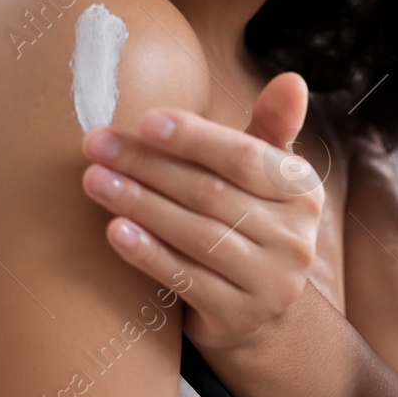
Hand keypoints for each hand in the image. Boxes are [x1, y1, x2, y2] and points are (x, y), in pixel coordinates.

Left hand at [79, 72, 325, 351]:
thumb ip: (270, 127)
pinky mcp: (238, 317)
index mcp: (303, 191)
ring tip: (94, 181)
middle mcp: (295, 238)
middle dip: (148, 166)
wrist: (258, 310)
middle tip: (96, 145)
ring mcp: (270, 282)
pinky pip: (185, 279)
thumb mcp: (265, 175)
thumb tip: (292, 80)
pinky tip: (114, 231)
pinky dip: (147, 253)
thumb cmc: (250, 221)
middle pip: (211, 193)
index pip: (245, 157)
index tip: (144, 121)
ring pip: (195, 234)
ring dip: (139, 204)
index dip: (194, 138)